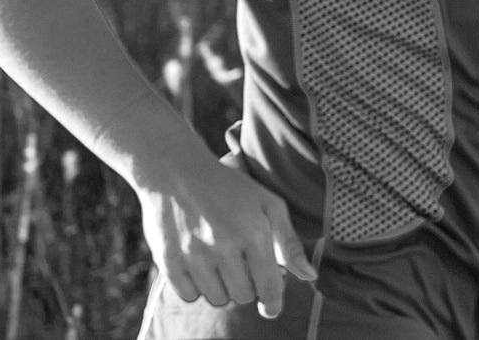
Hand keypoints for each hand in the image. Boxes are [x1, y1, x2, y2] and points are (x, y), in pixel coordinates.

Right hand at [138, 150, 317, 317]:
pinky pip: (189, 296)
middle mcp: (223, 246)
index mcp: (253, 232)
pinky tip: (199, 264)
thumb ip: (289, 243)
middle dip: (248, 285)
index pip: (269, 288)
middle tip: (241, 263)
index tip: (271, 306)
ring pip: (217, 299)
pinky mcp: (168, 262)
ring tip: (220, 260)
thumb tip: (309, 277)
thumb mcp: (269, 205)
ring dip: (223, 286)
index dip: (273, 302)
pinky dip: (196, 287)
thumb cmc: (229, 188)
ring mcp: (193, 255)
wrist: (176, 171)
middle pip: (244, 297)